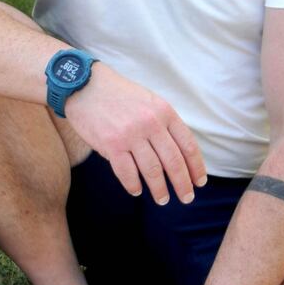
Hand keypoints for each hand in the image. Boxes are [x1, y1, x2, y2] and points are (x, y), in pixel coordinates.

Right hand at [65, 64, 206, 203]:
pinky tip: (136, 191)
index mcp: (164, 112)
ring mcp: (131, 135)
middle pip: (174, 162)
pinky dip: (133, 185)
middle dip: (182, 184)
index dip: (196, 167)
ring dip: (159, 189)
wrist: (85, 84)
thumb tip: (175, 153)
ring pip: (152, 171)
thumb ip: (163, 123)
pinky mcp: (111, 144)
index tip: (198, 182)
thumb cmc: (117, 94)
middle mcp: (151, 124)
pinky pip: (127, 172)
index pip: (188, 146)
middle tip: (186, 198)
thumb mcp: (148, 101)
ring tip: (162, 200)